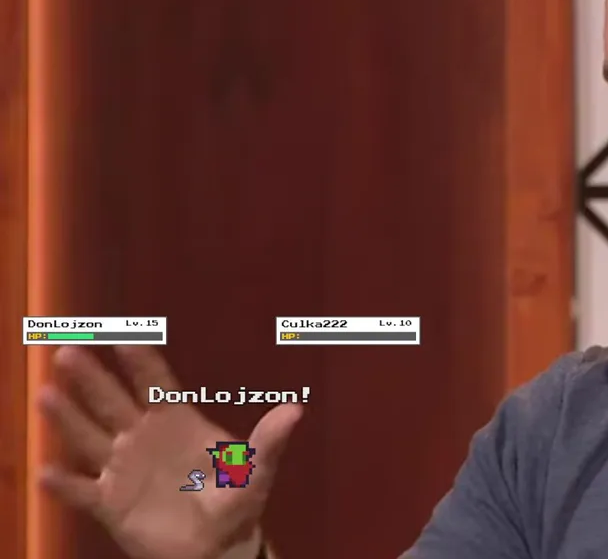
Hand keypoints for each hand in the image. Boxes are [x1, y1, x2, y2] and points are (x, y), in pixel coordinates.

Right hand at [38, 345, 301, 558]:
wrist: (216, 547)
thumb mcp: (255, 472)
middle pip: (112, 401)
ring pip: (89, 438)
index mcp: (177, 421)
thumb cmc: (235, 502)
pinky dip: (63, 484)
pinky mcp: (110, 504)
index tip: (124, 336)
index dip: (141, 360)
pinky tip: (44, 471)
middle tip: (69, 350)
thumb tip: (296, 410)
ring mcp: (123, 469)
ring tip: (46, 394)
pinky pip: (81, 492)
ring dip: (68, 418)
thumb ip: (269, 441)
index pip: (156, 383)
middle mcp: (143, 437)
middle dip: (92, 378)